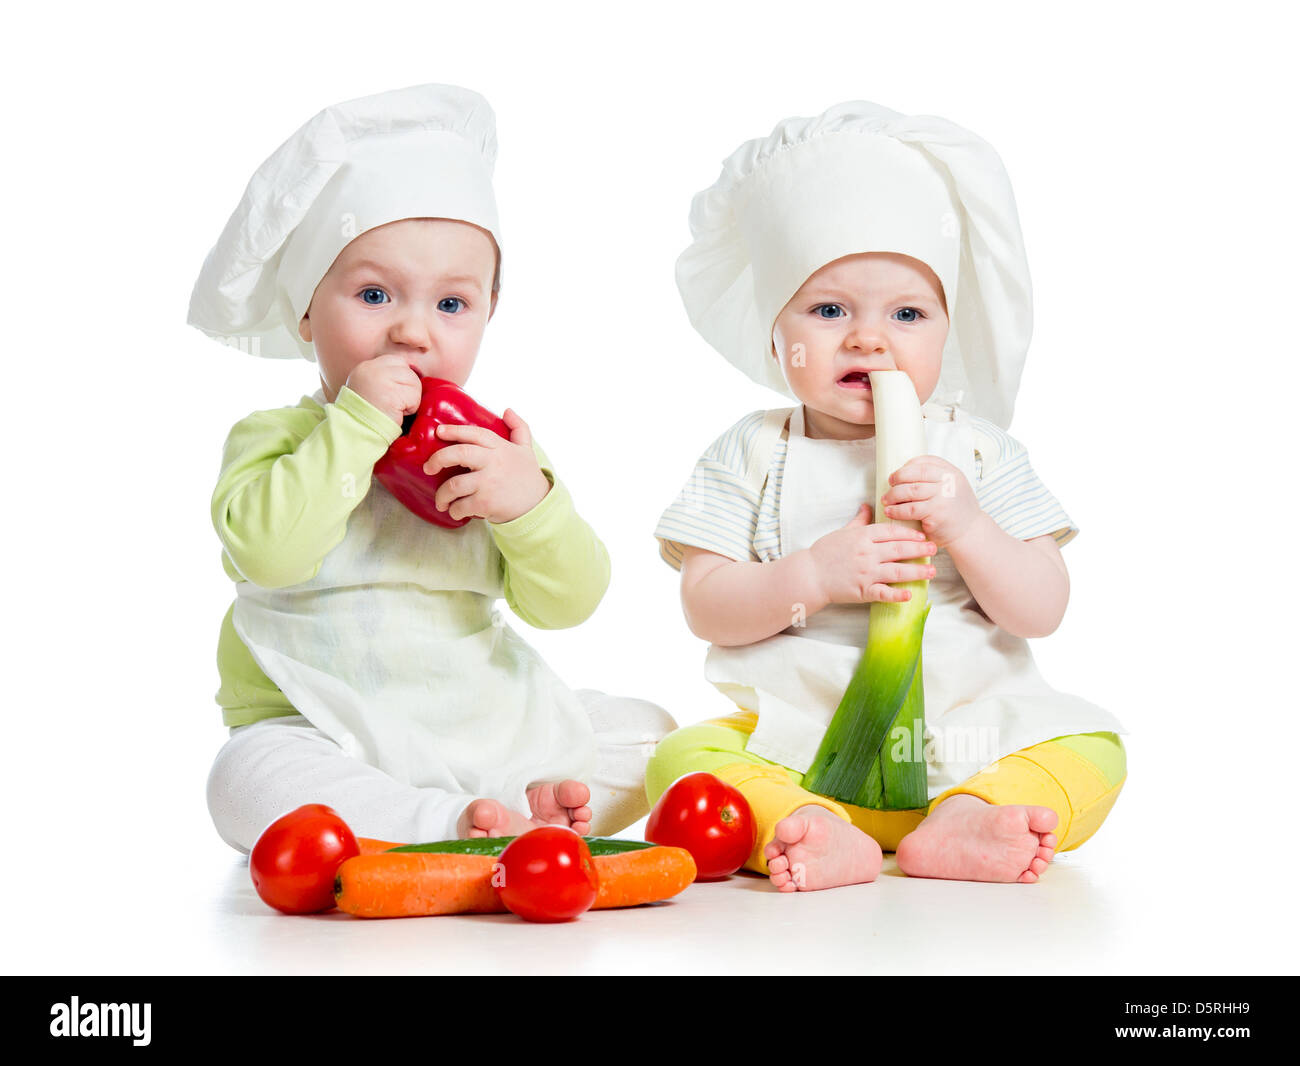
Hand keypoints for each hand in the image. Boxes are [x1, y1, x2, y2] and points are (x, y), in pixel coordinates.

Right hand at [343, 355, 422, 427]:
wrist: (356, 432)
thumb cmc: (366, 415)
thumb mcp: (368, 388)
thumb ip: (385, 377)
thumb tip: (410, 372)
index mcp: (365, 367)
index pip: (397, 361)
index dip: (403, 378)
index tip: (397, 393)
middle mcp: (372, 369)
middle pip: (408, 370)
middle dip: (409, 388)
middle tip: (396, 403)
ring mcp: (381, 379)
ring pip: (414, 382)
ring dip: (410, 399)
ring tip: (395, 409)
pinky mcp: (392, 394)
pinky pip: (415, 397)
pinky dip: (411, 408)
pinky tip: (397, 414)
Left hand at [423, 408, 550, 523]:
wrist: (538, 506)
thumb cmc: (528, 477)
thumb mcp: (526, 450)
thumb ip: (519, 428)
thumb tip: (508, 410)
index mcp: (500, 448)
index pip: (474, 434)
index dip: (454, 430)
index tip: (439, 431)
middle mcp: (493, 462)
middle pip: (458, 454)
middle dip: (438, 459)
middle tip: (428, 468)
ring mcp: (489, 483)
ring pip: (454, 485)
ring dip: (442, 495)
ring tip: (441, 501)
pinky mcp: (486, 503)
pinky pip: (460, 506)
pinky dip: (454, 511)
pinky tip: (455, 512)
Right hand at [808, 503, 936, 605]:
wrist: (809, 575)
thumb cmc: (824, 552)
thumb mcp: (842, 531)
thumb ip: (859, 520)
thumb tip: (868, 506)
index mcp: (863, 537)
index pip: (892, 532)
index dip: (910, 533)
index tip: (922, 535)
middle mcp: (867, 553)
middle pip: (899, 549)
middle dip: (920, 549)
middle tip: (934, 549)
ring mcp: (866, 572)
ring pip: (897, 570)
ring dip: (917, 571)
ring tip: (932, 572)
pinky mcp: (862, 590)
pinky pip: (883, 592)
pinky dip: (897, 594)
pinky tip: (909, 595)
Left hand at [881, 455, 981, 548]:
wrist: (970, 532)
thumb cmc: (956, 509)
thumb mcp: (952, 486)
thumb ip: (935, 478)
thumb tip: (904, 473)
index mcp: (951, 472)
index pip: (924, 462)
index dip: (906, 467)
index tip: (897, 474)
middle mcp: (949, 482)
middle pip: (915, 474)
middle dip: (897, 478)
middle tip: (889, 485)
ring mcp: (943, 497)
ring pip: (910, 491)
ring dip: (893, 495)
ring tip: (886, 500)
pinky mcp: (936, 513)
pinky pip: (910, 509)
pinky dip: (896, 510)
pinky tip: (890, 511)